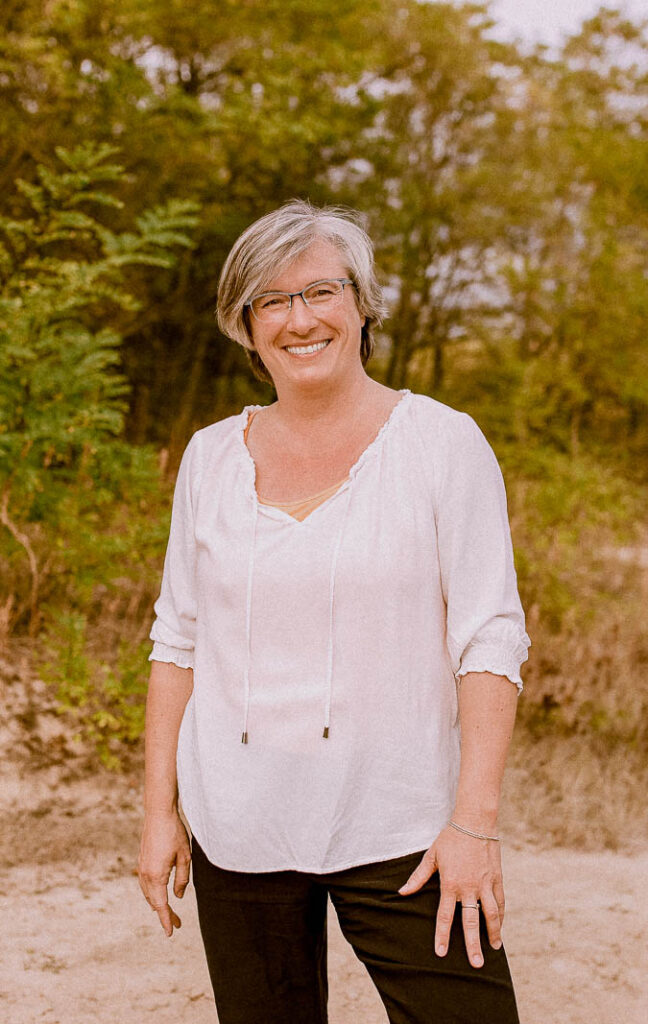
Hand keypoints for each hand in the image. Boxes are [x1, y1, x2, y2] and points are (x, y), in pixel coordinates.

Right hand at [138, 811, 190, 936]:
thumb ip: (182, 879)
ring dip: (157, 904)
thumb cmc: (174, 833)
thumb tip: (178, 896)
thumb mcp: (185, 856)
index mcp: (156, 876)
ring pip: (148, 894)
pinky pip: (145, 884)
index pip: (161, 905)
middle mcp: (145, 874)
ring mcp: (141, 867)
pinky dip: (152, 894)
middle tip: (177, 924)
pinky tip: (158, 895)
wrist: (158, 813)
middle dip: (165, 914)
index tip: (171, 932)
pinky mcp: (142, 861)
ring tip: (169, 913)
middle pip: (154, 902)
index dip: (166, 919)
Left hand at [398, 825, 504, 968]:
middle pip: (471, 922)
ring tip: (494, 949)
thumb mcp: (432, 856)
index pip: (445, 916)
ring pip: (491, 914)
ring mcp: (485, 884)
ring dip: (493, 933)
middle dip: (473, 945)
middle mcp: (469, 887)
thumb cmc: (450, 838)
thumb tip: (402, 892)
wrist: (475, 822)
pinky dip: (501, 916)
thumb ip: (418, 877)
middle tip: (476, 965)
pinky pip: (501, 902)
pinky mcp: (497, 878)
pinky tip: (500, 927)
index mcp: (451, 884)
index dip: (443, 935)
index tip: (441, 953)